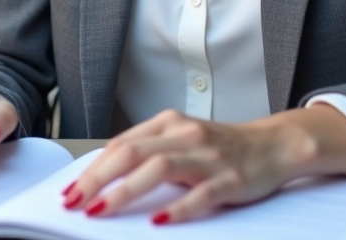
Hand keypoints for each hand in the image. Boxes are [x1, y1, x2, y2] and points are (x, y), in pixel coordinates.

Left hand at [63, 107, 345, 224]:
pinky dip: (178, 208)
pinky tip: (158, 221)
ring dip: (126, 191)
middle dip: (98, 179)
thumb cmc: (222, 146)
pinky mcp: (230, 178)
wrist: (275, 144)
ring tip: (102, 210)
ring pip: (159, 169)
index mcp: (169, 123)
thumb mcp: (181, 138)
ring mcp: (208, 156)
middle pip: (132, 153)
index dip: (92, 168)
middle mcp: (185, 135)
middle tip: (74, 202)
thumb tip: (104, 173)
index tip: (70, 191)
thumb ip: (149, 149)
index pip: (120, 144)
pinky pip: (201, 194)